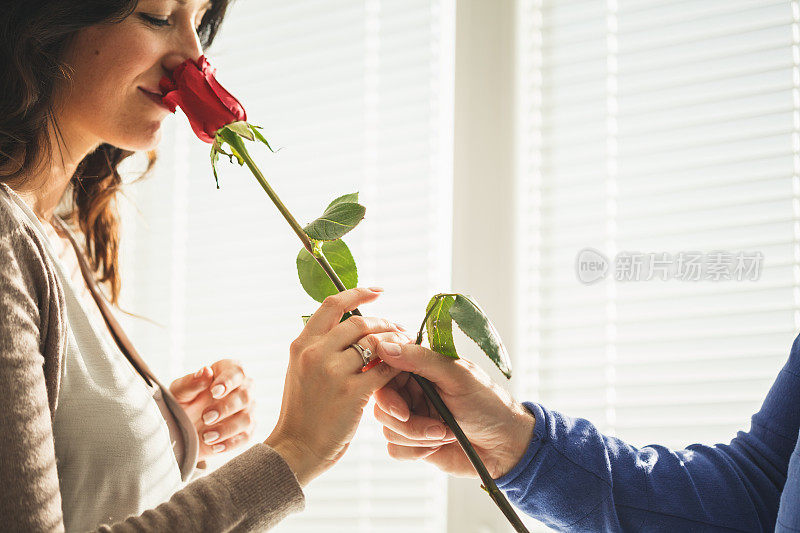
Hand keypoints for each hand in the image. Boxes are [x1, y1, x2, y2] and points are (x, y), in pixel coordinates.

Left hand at [169, 359, 255, 460]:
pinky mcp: (246, 430)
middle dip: (225, 408)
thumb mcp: (179, 392)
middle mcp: (242, 388)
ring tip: (206, 436)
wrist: (181, 429)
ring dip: (227, 429)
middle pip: (245, 396)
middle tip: (206, 417)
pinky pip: (246, 437)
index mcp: (227, 372)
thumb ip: (191, 382)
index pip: (237, 372)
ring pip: (247, 418)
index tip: (214, 391)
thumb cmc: (182, 403)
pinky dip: (231, 443)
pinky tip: (215, 446)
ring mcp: (247, 410)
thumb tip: (206, 371)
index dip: (228, 381)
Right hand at [264, 287, 410, 485]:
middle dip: (384, 322)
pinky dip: (397, 366)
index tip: (377, 291)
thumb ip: (318, 348)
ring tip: (405, 346)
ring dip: (395, 341)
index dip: (357, 293)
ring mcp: (333, 372)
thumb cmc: (302, 413)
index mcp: (302, 344)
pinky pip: (384, 370)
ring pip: (374, 343)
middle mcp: (315, 353)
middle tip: (398, 329)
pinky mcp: (351, 393)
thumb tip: (344, 327)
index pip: (332, 304)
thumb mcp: (299, 371)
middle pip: (359, 322)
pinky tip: (402, 370)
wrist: (296, 448)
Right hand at [372, 343, 534, 479]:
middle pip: (382, 404)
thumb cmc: (488, 404)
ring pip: (387, 428)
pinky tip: (439, 445)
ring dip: (418, 436)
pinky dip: (417, 451)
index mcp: (421, 368)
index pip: (385, 373)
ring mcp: (412, 417)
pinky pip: (394, 449)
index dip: (386, 391)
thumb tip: (383, 346)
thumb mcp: (457, 376)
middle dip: (407, 421)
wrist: (505, 446)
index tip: (403, 408)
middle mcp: (412, 391)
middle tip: (434, 426)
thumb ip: (420, 359)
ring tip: (446, 433)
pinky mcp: (413, 443)